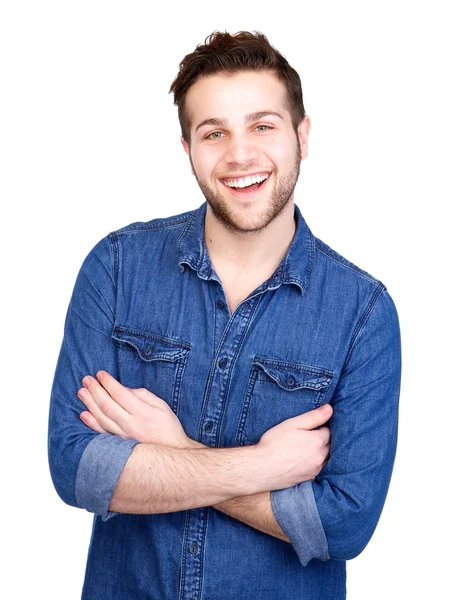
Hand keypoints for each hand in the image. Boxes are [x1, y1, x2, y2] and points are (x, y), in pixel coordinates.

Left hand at [77, 370, 192, 448]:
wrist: (171, 452)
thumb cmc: (168, 427)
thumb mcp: (161, 405)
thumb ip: (142, 395)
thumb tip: (124, 389)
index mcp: (143, 412)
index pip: (120, 394)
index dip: (108, 383)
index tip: (100, 374)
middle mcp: (131, 424)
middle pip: (107, 405)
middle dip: (95, 390)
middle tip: (86, 379)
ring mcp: (124, 436)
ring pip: (102, 418)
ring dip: (89, 404)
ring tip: (81, 392)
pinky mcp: (120, 444)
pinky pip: (102, 433)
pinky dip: (91, 423)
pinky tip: (83, 414)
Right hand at [257, 404, 331, 489]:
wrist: (261, 468)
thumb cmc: (274, 443)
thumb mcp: (292, 424)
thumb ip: (313, 416)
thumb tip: (330, 409)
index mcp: (318, 441)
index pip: (329, 431)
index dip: (322, 426)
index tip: (314, 426)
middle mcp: (320, 456)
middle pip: (330, 445)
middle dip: (325, 439)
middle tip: (313, 435)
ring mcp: (315, 469)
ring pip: (327, 459)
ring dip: (323, 452)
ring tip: (310, 448)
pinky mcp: (309, 478)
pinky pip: (319, 470)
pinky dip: (317, 464)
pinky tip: (306, 461)